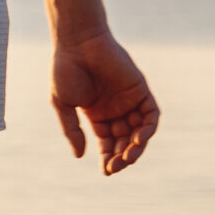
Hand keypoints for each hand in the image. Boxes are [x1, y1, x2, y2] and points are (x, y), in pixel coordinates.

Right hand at [50, 31, 159, 175]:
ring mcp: (129, 100)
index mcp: (96, 114)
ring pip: (140, 131)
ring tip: (127, 158)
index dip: (107, 158)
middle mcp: (115, 109)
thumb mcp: (63, 104)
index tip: (106, 171)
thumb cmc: (65, 70)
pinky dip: (148, 129)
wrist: (77, 43)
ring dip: (136, 147)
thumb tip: (80, 156)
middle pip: (125, 140)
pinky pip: (151, 115)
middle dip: (121, 156)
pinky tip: (138, 139)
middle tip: (116, 166)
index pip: (107, 142)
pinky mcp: (141, 90)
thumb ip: (72, 130)